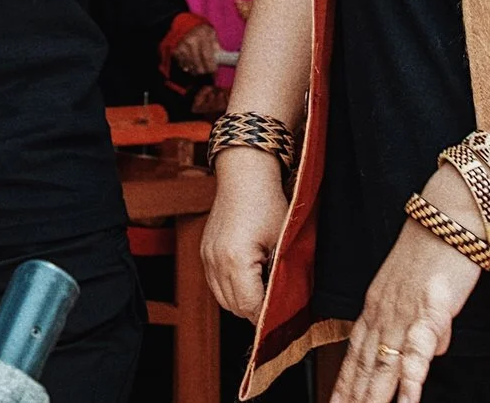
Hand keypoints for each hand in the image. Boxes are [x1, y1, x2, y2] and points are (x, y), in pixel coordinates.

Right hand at [170, 21, 221, 76]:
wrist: (183, 23)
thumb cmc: (200, 30)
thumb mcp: (211, 32)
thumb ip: (216, 45)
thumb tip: (220, 58)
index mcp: (202, 35)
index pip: (207, 56)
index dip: (211, 66)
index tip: (214, 69)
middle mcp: (191, 41)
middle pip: (198, 64)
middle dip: (204, 70)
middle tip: (207, 70)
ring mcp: (182, 46)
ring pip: (190, 66)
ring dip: (195, 70)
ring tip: (199, 69)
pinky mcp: (175, 50)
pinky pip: (182, 65)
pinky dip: (187, 67)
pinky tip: (191, 65)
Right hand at [202, 145, 289, 322]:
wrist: (245, 174)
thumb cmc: (267, 202)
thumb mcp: (281, 242)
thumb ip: (280, 277)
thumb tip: (285, 304)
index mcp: (236, 260)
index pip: (250, 306)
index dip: (267, 314)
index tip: (283, 315)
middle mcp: (215, 261)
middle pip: (234, 307)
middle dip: (255, 310)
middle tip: (276, 302)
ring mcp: (207, 256)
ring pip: (223, 298)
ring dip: (242, 301)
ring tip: (263, 289)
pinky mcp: (205, 251)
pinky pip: (215, 283)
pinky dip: (230, 288)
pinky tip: (248, 279)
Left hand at [332, 216, 481, 402]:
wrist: (450, 216)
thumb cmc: (435, 246)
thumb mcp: (416, 286)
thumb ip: (417, 318)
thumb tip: (428, 350)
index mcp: (376, 305)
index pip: (355, 353)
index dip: (345, 381)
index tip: (335, 402)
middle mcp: (384, 312)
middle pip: (364, 364)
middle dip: (352, 395)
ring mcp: (404, 313)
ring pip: (384, 364)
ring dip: (373, 395)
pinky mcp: (430, 310)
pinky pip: (418, 351)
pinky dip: (412, 378)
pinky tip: (408, 398)